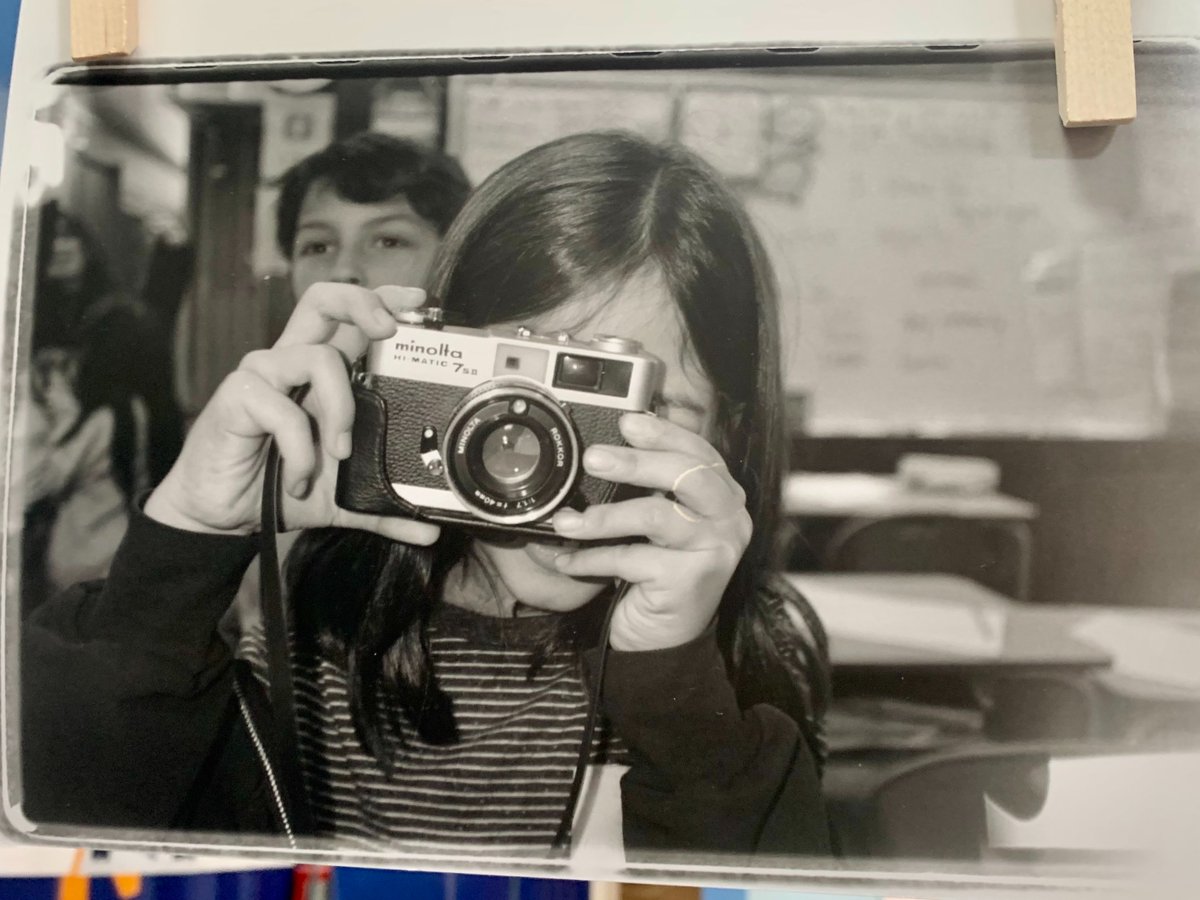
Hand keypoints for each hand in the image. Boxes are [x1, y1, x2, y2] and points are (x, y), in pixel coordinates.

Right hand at [144, 283, 440, 545]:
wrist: (220, 516)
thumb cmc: (276, 489)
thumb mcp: (342, 499)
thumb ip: (385, 507)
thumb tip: (430, 528)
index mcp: (317, 375)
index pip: (347, 318)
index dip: (381, 300)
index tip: (418, 303)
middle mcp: (289, 363)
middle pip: (322, 301)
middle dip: (362, 304)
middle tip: (389, 332)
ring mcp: (262, 375)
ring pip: (316, 359)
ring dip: (341, 409)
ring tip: (340, 453)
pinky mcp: (237, 399)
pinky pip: (282, 411)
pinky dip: (301, 451)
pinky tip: (299, 479)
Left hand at [549, 414, 751, 651]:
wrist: (662, 640)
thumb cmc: (657, 572)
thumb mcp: (658, 524)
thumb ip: (651, 487)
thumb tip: (607, 447)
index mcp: (723, 496)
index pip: (700, 452)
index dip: (664, 434)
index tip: (626, 422)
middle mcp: (729, 519)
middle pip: (687, 475)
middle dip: (637, 462)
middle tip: (593, 458)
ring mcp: (715, 551)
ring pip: (656, 516)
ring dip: (603, 517)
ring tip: (565, 521)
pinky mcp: (690, 582)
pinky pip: (631, 559)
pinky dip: (592, 559)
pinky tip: (566, 560)